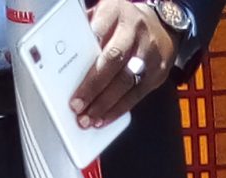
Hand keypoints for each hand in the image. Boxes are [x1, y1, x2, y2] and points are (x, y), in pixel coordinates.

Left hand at [74, 0, 176, 125]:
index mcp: (117, 10)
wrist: (162, 27)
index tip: (72, 63)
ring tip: (88, 117)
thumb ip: (87, 31)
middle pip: (113, 58)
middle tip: (77, 104)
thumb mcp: (105, 16)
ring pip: (125, 81)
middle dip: (93, 85)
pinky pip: (136, 95)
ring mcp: (149, 52)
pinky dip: (117, 109)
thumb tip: (64, 59)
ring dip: (104, 103)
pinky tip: (104, 118)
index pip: (100, 26)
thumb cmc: (122, 24)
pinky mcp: (157, 73)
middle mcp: (135, 29)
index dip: (88, 45)